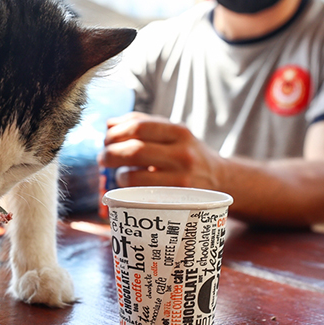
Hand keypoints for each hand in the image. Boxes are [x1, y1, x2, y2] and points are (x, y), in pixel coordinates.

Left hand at [98, 112, 221, 188]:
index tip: (106, 139)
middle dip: (110, 153)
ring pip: (134, 176)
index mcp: (179, 131)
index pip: (139, 126)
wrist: (220, 179)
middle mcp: (182, 154)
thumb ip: (141, 123)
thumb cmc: (187, 153)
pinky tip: (129, 185)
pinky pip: (141, 195)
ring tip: (117, 172)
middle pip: (134, 150)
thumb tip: (108, 124)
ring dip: (118, 174)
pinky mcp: (177, 200)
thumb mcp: (172, 132)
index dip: (116, 133)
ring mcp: (181, 179)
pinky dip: (128, 189)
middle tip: (103, 157)